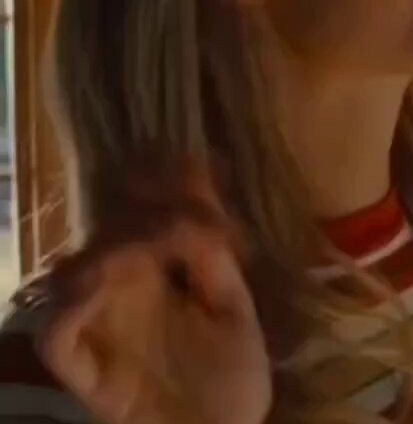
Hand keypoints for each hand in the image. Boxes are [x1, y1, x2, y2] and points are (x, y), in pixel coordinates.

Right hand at [36, 165, 270, 423]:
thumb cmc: (232, 370)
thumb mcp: (236, 304)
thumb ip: (214, 255)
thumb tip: (198, 193)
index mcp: (160, 269)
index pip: (144, 213)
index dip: (158, 183)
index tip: (192, 163)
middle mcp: (122, 288)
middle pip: (107, 231)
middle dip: (141, 212)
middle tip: (183, 215)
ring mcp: (97, 323)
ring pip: (72, 272)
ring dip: (107, 251)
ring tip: (146, 245)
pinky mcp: (80, 363)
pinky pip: (56, 332)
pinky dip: (71, 306)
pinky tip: (102, 284)